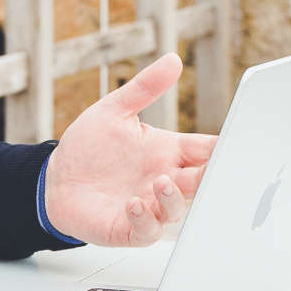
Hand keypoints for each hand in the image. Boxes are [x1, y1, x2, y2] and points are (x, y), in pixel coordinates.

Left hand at [40, 53, 217, 245]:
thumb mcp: (115, 110)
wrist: (56, 178)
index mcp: (167, 152)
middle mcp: (163, 179)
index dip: (223, 149)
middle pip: (201, 182)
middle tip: (208, 170)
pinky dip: (145, 220)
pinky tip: (135, 204)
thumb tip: (173, 60)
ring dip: (173, 198)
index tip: (235, 143)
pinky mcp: (128, 227)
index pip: (206, 151)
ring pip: (177, 209)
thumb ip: (145, 88)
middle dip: (209, 178)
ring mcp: (149, 205)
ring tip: (161, 182)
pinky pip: (147, 230)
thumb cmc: (88, 146)